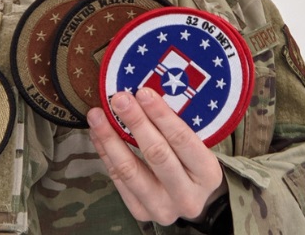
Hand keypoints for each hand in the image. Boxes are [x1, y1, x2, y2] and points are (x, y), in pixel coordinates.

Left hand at [86, 89, 225, 226]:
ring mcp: (164, 208)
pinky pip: (117, 179)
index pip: (183, 140)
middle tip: (119, 99)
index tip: (143, 92)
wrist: (192, 198)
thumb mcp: (194, 145)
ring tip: (97, 114)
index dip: (161, 115)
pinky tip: (96, 132)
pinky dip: (105, 153)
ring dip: (110, 138)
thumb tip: (141, 91)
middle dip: (136, 123)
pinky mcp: (141, 212)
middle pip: (157, 155)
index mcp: (208, 174)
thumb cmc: (190, 161)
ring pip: (131, 171)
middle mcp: (188, 196)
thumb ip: (173, 123)